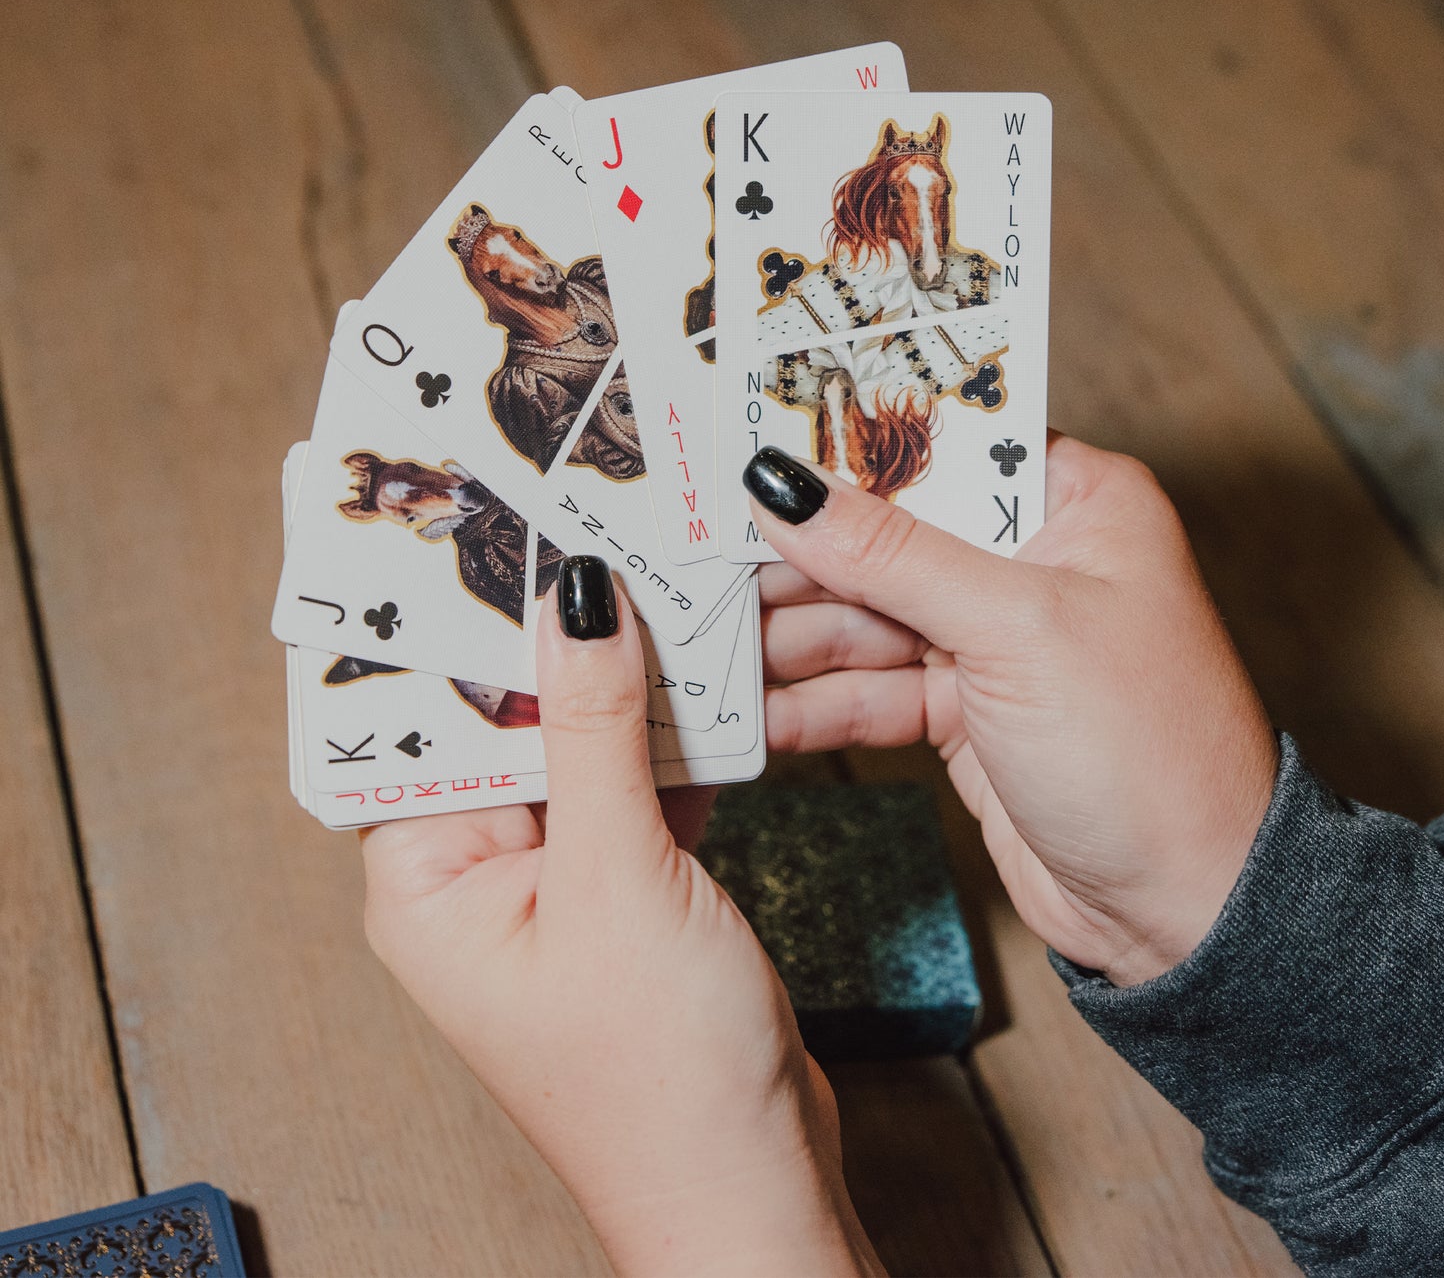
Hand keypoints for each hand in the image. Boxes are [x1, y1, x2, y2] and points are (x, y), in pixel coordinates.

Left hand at [361, 557, 878, 1277]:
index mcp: (426, 881)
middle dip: (554, 634)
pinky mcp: (625, 887)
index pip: (422, 719)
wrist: (753, 1186)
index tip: (488, 524)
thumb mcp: (618, 881)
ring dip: (626, 677)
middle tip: (595, 524)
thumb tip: (574, 598)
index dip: (452, 622)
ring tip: (661, 575)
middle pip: (507, 719)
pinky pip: (636, 783)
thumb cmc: (659, 1078)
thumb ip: (596, 732)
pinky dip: (672, 735)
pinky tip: (709, 670)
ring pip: (582, 744)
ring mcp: (555, 880)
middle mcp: (476, 874)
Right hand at [749, 436, 1277, 987]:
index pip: (937, 447)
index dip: (842, 447)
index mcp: (1073, 501)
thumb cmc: (1147, 749)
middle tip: (696, 554)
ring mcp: (993, 640)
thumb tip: (785, 487)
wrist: (1187, 909)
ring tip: (705, 639)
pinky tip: (749, 709)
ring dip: (788, 635)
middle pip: (885, 536)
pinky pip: (868, 689)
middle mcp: (1031, 560)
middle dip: (796, 555)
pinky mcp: (963, 712)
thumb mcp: (1013, 629)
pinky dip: (812, 700)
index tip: (746, 441)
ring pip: (865, 617)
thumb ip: (890, 555)